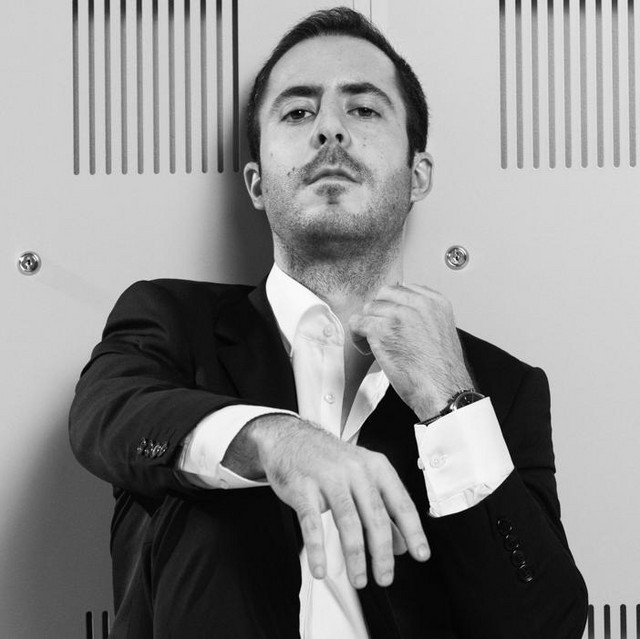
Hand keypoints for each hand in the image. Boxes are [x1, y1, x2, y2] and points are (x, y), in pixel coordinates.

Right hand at [238, 414, 429, 588]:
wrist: (290, 437)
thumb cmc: (329, 459)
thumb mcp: (362, 476)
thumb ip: (382, 508)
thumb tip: (401, 544)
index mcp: (375, 466)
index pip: (400, 502)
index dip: (413, 531)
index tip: (421, 554)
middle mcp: (355, 469)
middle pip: (375, 516)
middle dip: (382, 552)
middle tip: (385, 577)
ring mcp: (328, 477)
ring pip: (348, 521)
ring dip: (355, 556)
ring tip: (358, 579)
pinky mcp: (303, 487)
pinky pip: (312, 523)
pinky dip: (318, 549)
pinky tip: (321, 568)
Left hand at [349, 284, 473, 420]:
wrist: (443, 388)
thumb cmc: (442, 370)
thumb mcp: (441, 330)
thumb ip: (424, 316)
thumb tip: (401, 312)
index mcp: (435, 301)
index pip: (403, 288)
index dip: (392, 305)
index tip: (390, 319)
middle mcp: (417, 303)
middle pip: (383, 295)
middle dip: (378, 312)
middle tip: (380, 331)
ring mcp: (398, 315)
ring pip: (369, 308)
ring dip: (367, 326)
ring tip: (374, 345)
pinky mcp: (381, 330)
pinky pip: (357, 323)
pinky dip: (357, 337)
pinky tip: (367, 350)